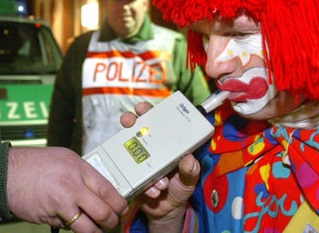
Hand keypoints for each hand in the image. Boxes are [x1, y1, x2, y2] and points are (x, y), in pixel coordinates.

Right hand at [6, 146, 126, 231]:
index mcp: (77, 168)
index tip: (121, 208)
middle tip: (110, 223)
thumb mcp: (63, 158)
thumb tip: (98, 190)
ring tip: (95, 230)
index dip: (118, 203)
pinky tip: (67, 220)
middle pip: (103, 211)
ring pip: (88, 227)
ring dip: (95, 232)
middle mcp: (72, 185)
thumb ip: (81, 173)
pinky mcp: (50, 217)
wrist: (4, 173)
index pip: (107, 189)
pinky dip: (70, 226)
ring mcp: (61, 203)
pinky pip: (67, 227)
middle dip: (110, 221)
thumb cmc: (33, 164)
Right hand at [120, 102, 200, 230]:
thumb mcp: (189, 179)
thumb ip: (191, 170)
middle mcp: (149, 148)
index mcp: (165, 143)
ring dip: (137, 158)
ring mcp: (137, 161)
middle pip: (136, 128)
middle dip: (130, 121)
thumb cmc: (179, 188)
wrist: (167, 211)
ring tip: (158, 179)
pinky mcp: (130, 177)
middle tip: (130, 122)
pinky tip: (155, 191)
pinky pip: (130, 175)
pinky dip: (145, 184)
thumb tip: (189, 159)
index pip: (155, 121)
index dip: (147, 111)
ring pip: (128, 149)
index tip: (142, 108)